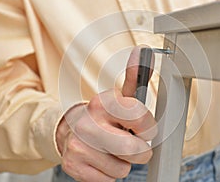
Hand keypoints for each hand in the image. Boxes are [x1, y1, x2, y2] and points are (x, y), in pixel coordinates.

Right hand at [56, 46, 156, 181]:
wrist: (72, 131)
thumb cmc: (104, 117)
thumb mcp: (121, 97)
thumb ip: (135, 77)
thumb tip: (143, 50)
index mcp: (103, 101)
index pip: (143, 119)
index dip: (148, 128)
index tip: (142, 128)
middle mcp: (88, 121)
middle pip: (136, 151)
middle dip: (139, 151)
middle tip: (129, 143)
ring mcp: (78, 144)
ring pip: (122, 168)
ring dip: (121, 162)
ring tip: (110, 149)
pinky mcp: (72, 164)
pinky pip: (108, 179)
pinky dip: (107, 172)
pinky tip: (99, 158)